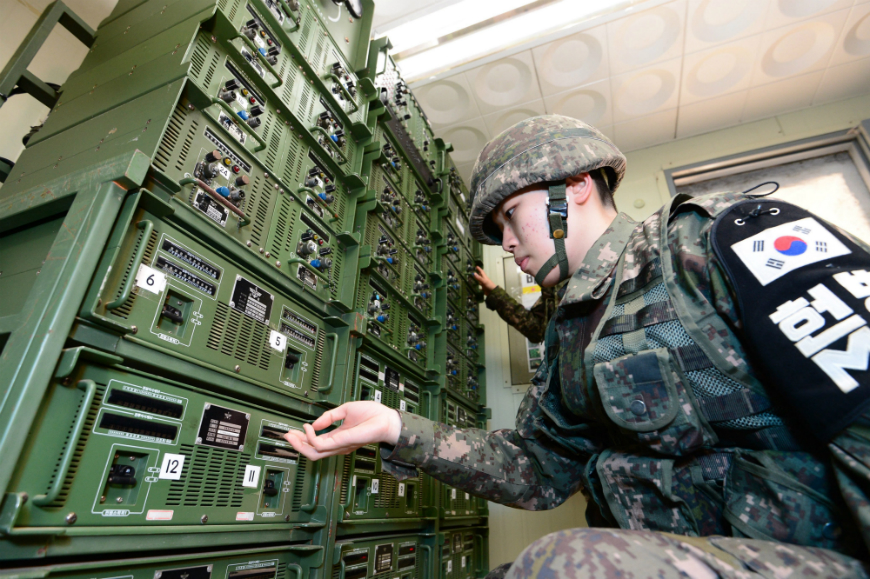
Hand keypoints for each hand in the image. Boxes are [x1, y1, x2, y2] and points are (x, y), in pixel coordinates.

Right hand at [283, 401, 401, 460]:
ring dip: (299, 444)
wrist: (387, 419)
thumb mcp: (345, 410)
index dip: (302, 439)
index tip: (292, 432)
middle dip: (296, 444)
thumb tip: (315, 423)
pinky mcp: (342, 443)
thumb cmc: (373, 415)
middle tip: (287, 435)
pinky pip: (320, 445)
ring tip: (293, 433)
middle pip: (311, 452)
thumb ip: (329, 417)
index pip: (316, 443)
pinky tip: (309, 427)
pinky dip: (311, 437)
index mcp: (338, 437)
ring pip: (313, 453)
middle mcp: (337, 445)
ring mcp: (339, 446)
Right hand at [472, 266, 496, 294]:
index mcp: (484, 277)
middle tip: (473, 272)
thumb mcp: (484, 281)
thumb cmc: (489, 285)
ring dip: (477, 280)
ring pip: (479, 281)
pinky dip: (477, 286)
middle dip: (477, 274)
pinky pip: (479, 287)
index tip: (476, 266)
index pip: (481, 272)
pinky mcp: (483, 288)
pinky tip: (474, 287)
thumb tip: (474, 273)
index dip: (479, 269)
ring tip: (472, 279)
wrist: (493, 292)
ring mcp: (484, 284)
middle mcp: (484, 280)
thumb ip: (479, 278)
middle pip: (480, 276)